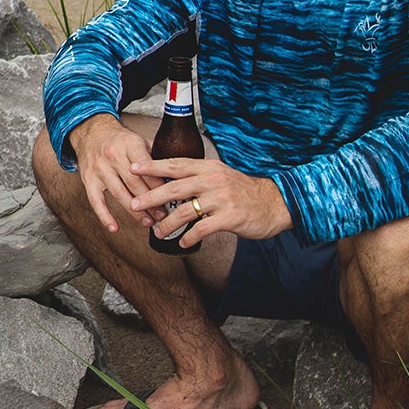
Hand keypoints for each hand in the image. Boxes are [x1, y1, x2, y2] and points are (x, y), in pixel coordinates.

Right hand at [67, 114, 163, 233]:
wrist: (92, 134)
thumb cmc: (121, 141)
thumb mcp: (140, 140)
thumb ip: (156, 155)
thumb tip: (176, 174)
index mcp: (130, 145)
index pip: (147, 167)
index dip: (158, 185)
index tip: (170, 198)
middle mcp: (113, 156)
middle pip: (134, 183)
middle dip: (150, 201)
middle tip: (163, 215)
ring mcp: (99, 169)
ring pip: (118, 194)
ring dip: (134, 212)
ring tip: (148, 222)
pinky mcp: (88, 180)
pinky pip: (96, 201)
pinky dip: (105, 216)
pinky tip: (115, 228)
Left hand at [129, 157, 291, 245]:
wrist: (275, 203)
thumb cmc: (245, 192)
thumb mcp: (222, 177)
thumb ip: (200, 178)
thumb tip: (172, 183)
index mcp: (210, 168)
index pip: (176, 165)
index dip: (153, 166)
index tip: (133, 167)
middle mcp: (214, 180)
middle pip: (175, 188)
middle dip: (151, 197)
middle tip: (134, 205)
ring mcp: (222, 199)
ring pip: (185, 211)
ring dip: (167, 224)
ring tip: (158, 232)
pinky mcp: (230, 217)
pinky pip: (201, 229)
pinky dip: (188, 238)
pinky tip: (182, 244)